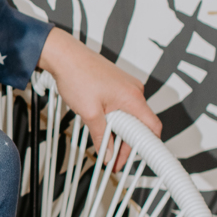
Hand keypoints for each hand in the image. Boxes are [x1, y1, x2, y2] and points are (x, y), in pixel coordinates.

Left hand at [37, 28, 161, 168]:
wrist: (64, 56)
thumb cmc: (77, 76)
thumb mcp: (90, 114)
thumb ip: (101, 137)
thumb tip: (108, 154)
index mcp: (133, 97)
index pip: (152, 127)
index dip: (146, 148)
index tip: (134, 160)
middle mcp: (134, 90)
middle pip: (140, 124)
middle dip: (127, 143)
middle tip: (114, 158)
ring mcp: (126, 85)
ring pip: (130, 115)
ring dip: (120, 131)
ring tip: (105, 144)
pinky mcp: (117, 83)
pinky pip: (122, 106)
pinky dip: (115, 118)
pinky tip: (102, 126)